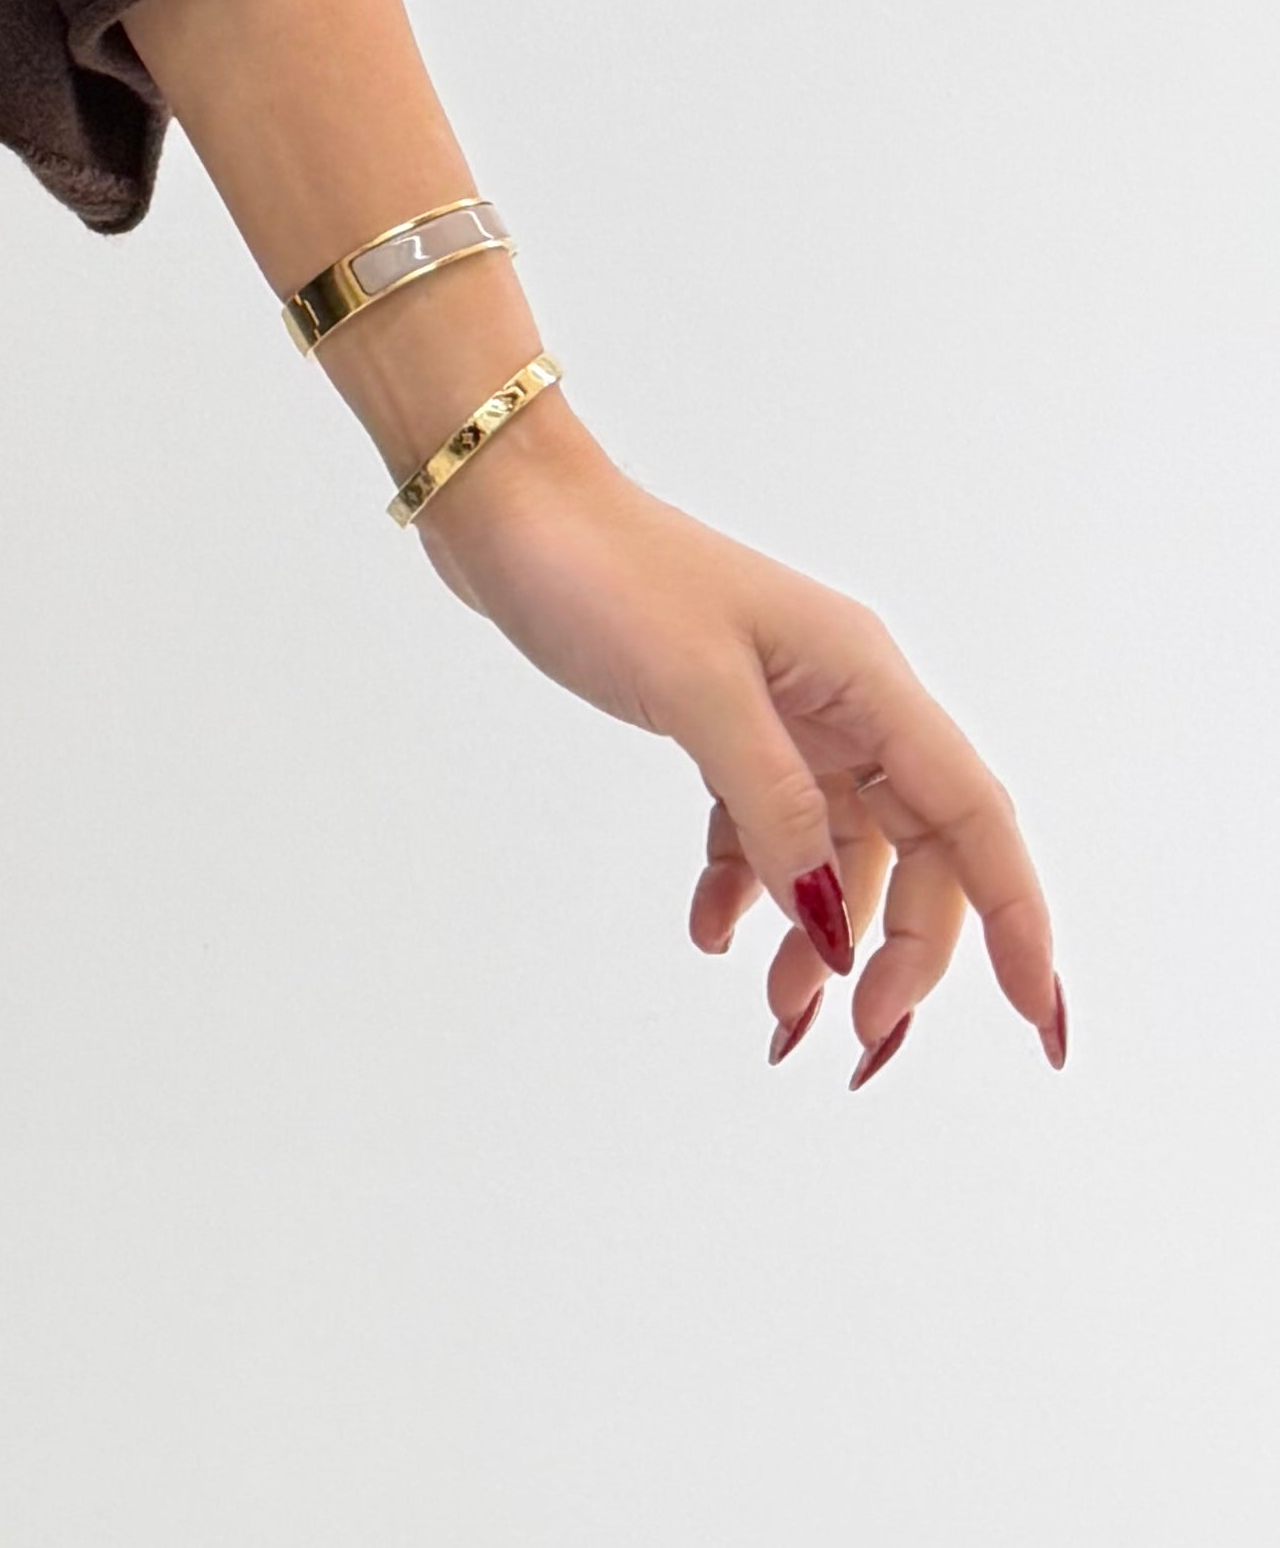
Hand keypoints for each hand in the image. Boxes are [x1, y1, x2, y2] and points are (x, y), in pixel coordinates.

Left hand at [417, 410, 1066, 1083]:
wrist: (512, 510)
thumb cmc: (603, 575)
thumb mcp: (697, 692)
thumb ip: (773, 808)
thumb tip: (830, 923)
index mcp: (864, 677)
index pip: (972, 812)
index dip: (1014, 918)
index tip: (1035, 1019)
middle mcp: (844, 696)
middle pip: (917, 848)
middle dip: (904, 951)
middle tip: (860, 1037)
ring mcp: (787, 710)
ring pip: (839, 850)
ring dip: (820, 933)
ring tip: (779, 1010)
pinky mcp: (727, 723)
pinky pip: (766, 826)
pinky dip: (748, 884)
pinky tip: (710, 930)